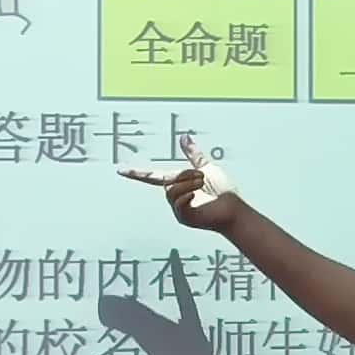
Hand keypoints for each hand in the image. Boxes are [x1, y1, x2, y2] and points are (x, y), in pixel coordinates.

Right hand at [118, 141, 245, 237]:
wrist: (232, 209)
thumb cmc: (222, 192)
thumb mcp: (206, 167)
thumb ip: (193, 154)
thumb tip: (184, 137)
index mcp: (178, 184)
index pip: (153, 177)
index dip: (137, 174)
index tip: (121, 170)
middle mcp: (175, 197)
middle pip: (167, 180)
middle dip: (185, 174)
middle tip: (202, 176)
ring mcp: (178, 209)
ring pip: (171, 190)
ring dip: (187, 182)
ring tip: (202, 183)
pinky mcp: (183, 217)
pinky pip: (177, 201)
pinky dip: (187, 194)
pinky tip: (197, 193)